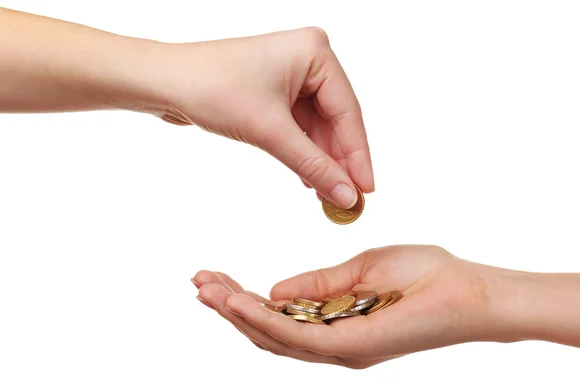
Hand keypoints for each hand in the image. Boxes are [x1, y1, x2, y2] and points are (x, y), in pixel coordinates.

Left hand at [140, 27, 373, 207]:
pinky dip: (302, 152)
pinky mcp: (274, 91)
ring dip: (320, 161)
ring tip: (329, 196)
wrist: (164, 82)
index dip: (358, 156)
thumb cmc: (211, 88)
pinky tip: (308, 178)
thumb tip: (347, 195)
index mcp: (315, 52)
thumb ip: (313, 165)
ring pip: (317, 127)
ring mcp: (290, 75)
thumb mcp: (270, 131)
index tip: (366, 191)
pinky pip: (298, 126)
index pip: (348, 112)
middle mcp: (307, 59)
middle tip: (349, 200)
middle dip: (339, 162)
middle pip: (335, 120)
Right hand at [191, 245, 529, 368]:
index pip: (278, 317)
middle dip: (230, 308)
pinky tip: (239, 301)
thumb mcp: (360, 269)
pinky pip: (298, 336)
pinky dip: (264, 319)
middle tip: (198, 283)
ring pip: (275, 337)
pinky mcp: (351, 347)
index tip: (216, 276)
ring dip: (237, 314)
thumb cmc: (425, 276)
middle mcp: (333, 345)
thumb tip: (276, 290)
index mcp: (335, 324)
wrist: (470, 291)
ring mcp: (341, 350)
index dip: (243, 299)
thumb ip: (318, 284)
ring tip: (207, 291)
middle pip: (268, 331)